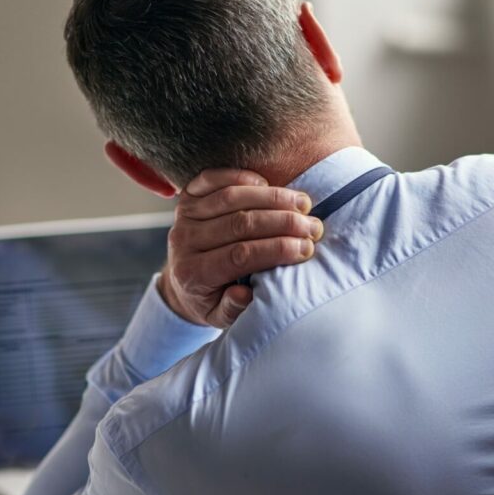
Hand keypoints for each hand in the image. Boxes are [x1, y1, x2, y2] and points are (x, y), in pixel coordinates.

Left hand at [159, 169, 322, 327]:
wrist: (180, 283)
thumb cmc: (209, 301)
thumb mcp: (219, 317)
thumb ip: (232, 310)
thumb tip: (245, 292)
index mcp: (194, 274)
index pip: (240, 256)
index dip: (276, 249)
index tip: (307, 248)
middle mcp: (185, 242)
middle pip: (239, 223)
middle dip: (283, 223)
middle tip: (313, 226)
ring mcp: (184, 216)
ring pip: (231, 198)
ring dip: (272, 197)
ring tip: (303, 203)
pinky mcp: (186, 197)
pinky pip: (212, 178)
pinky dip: (242, 177)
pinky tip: (268, 183)